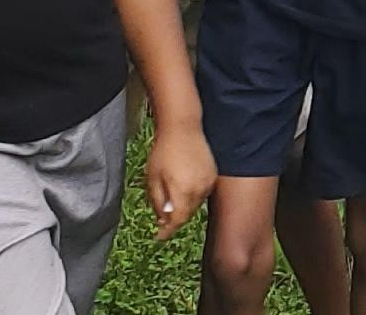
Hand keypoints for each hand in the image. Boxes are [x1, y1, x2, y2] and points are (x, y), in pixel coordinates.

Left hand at [144, 125, 216, 240]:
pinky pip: (202, 193)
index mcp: (183, 191)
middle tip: (161, 219)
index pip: (177, 221)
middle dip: (174, 219)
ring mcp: (208, 182)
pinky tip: (182, 188)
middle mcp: (199, 190)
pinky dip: (192, 196)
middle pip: (187, 214)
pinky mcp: (212, 175)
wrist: (182, 128)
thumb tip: (162, 219)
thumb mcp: (152, 178)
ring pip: (195, 205)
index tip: (158, 237)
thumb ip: (158, 202)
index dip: (167, 231)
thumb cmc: (164, 151)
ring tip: (170, 200)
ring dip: (183, 207)